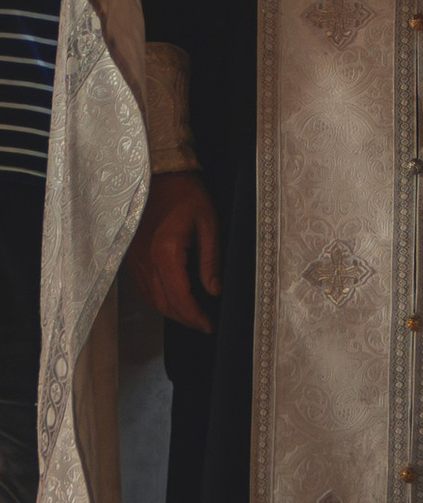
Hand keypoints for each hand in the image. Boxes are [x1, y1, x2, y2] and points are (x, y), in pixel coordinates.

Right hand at [124, 171, 219, 332]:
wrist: (159, 176)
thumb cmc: (188, 195)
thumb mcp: (209, 224)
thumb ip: (210, 259)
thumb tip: (213, 291)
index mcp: (165, 252)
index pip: (179, 296)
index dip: (194, 315)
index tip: (209, 326)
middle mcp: (144, 261)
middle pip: (163, 302)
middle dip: (184, 318)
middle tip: (205, 325)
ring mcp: (133, 261)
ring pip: (151, 298)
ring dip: (171, 311)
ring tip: (193, 316)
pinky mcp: (130, 258)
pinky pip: (143, 287)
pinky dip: (159, 299)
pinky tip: (174, 300)